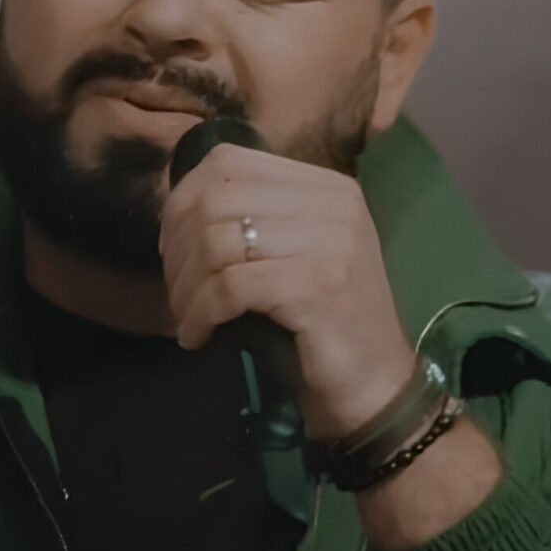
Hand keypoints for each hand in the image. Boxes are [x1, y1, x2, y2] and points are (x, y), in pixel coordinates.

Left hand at [158, 142, 415, 440]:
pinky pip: (228, 286)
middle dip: (178, 248)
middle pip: (216, 199)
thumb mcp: (302, 255)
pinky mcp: (317, 287)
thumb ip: (260, 220)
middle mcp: (334, 205)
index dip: (183, 201)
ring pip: (217, 242)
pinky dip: (200, 313)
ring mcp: (330, 243)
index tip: (173, 248)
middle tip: (176, 291)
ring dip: (185, 287)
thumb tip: (178, 209)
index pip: (230, 161)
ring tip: (186, 318)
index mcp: (328, 187)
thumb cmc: (328, 327)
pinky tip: (198, 336)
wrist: (377, 389)